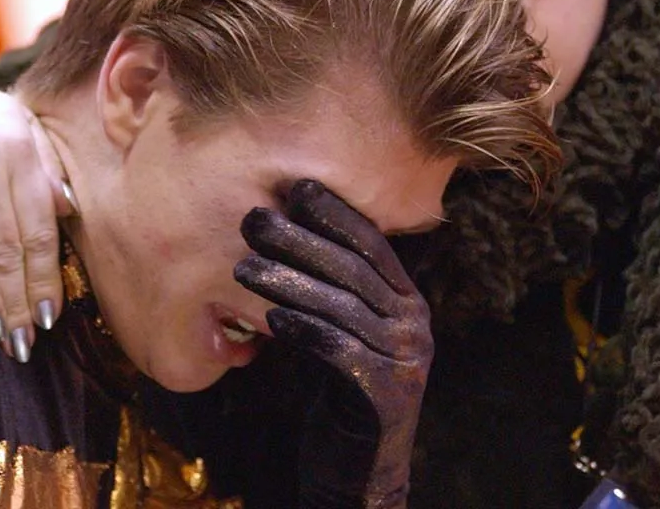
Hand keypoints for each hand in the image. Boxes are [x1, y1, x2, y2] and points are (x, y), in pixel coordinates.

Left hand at [235, 180, 431, 507]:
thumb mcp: (345, 334)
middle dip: (301, 240)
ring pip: (343, 308)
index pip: (372, 245)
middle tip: (253, 219)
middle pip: (354, 270)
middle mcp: (415, 324)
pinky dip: (306, 332)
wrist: (360, 472)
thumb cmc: (341, 394)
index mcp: (406, 302)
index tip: (295, 186)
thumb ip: (335, 292)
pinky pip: (340, 353)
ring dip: (290, 282)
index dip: (335, 214)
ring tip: (244, 267)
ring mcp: (406, 360)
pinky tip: (271, 318)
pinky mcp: (387, 395)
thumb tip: (287, 233)